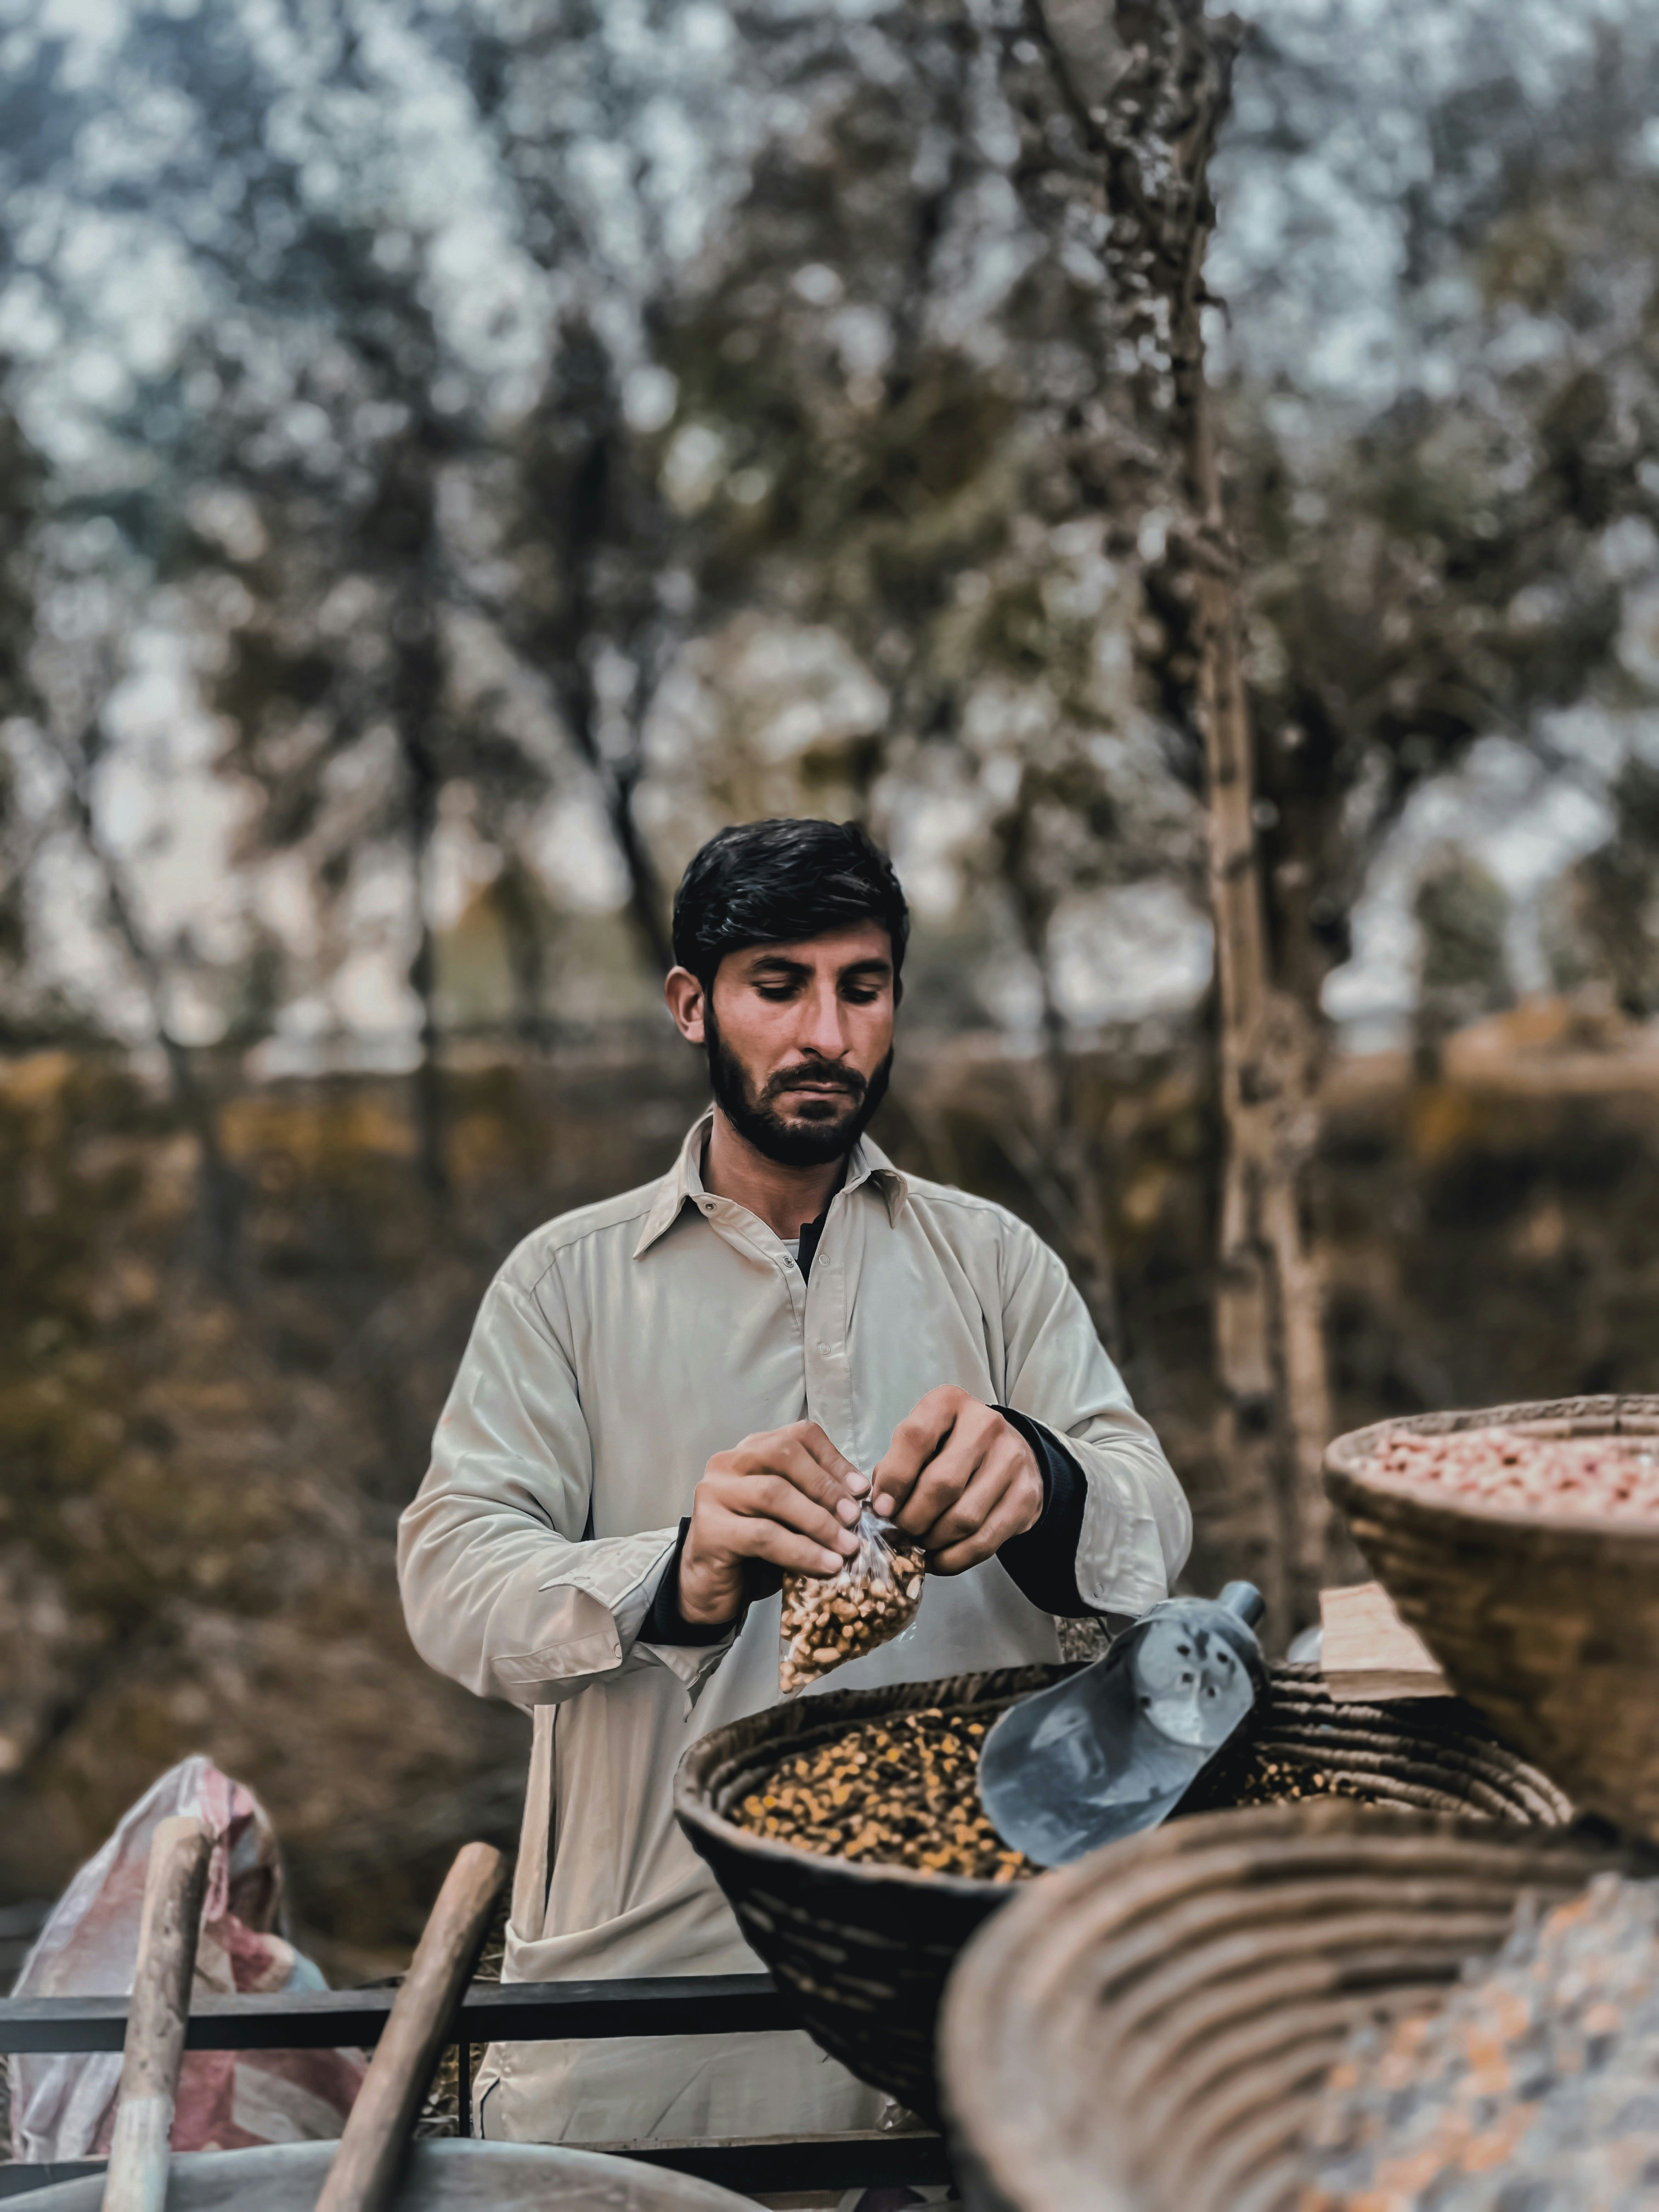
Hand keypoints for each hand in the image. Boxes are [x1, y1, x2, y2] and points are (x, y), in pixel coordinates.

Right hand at [680, 1421, 868, 1625]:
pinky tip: (825, 1565)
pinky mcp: (709, 1529)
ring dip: (818, 1521)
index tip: (862, 1490)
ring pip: (773, 1493)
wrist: (711, 1590)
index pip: (799, 1436)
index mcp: (752, 1451)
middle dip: (825, 1485)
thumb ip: (815, 1502)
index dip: (834, 1460)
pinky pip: (763, 1535)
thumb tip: (862, 1501)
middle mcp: (728, 1463)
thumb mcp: (791, 1518)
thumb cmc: (757, 1550)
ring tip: (847, 1547)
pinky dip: (801, 1550)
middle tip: (854, 1517)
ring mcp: (714, 1493)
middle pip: (783, 1455)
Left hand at [872, 1387, 1043, 1574]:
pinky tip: (939, 1559)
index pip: (915, 1437)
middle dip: (912, 1518)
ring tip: (919, 1543)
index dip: (894, 1479)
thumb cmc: (951, 1448)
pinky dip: (955, 1559)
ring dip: (933, 1541)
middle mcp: (986, 1425)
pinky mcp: (1027, 1496)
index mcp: (949, 1403)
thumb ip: (896, 1465)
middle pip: (942, 1483)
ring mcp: (1012, 1460)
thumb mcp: (922, 1442)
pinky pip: (985, 1540)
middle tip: (900, 1531)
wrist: (1011, 1454)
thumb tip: (881, 1507)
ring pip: (964, 1518)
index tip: (880, 1508)